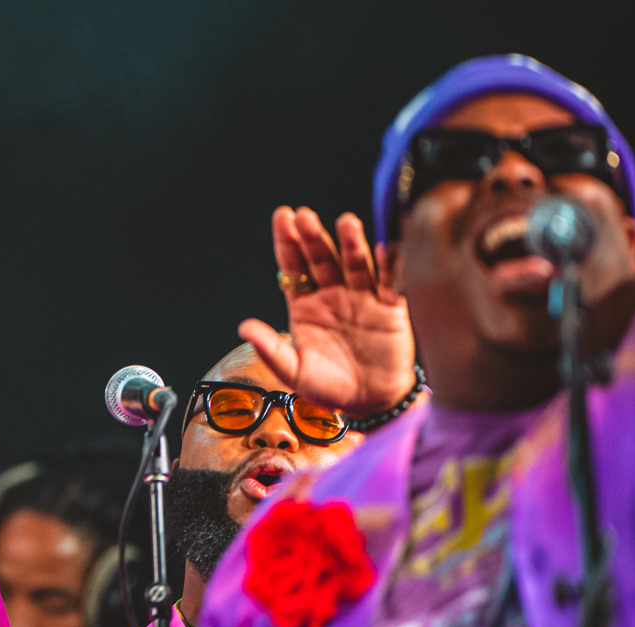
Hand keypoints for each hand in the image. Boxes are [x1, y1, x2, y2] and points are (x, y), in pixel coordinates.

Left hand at [239, 207, 415, 417]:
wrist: (368, 403)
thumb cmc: (328, 387)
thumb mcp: (293, 371)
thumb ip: (270, 349)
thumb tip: (244, 328)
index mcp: (305, 305)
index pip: (293, 267)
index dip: (288, 242)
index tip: (283, 217)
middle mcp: (332, 294)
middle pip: (322, 258)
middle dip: (313, 236)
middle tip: (304, 216)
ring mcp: (362, 297)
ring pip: (355, 263)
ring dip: (351, 243)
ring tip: (345, 223)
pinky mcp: (390, 306)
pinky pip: (390, 281)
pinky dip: (390, 264)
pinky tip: (384, 247)